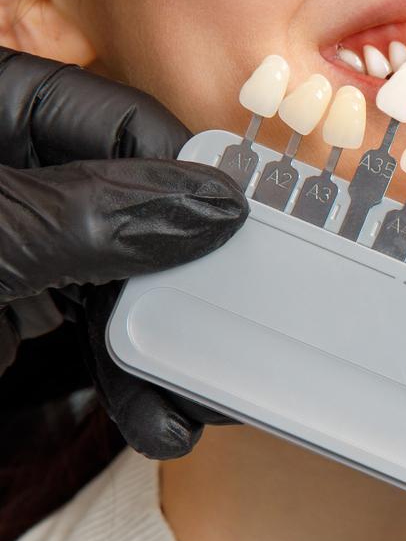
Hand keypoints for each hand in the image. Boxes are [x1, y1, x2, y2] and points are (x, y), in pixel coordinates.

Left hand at [0, 47, 248, 457]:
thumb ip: (97, 218)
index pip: (121, 125)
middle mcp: (10, 172)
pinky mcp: (10, 308)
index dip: (190, 182)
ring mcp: (13, 244)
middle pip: (135, 207)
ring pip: (122, 279)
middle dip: (182, 286)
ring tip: (189, 407)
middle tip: (228, 340)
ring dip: (162, 348)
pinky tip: (151, 415)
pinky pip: (91, 329)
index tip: (246, 243)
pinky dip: (126, 374)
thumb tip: (216, 202)